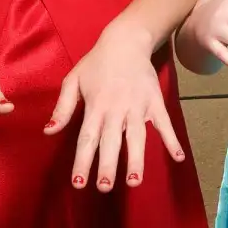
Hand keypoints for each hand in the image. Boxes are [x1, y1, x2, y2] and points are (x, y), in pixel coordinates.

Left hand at [43, 31, 183, 192]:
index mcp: (95, 106)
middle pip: (111, 142)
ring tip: (134, 181)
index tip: (79, 182)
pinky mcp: (155, 102)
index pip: (87, 139)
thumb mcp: (74, 80)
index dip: (82, 161)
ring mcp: (138, 107)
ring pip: (137, 137)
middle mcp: (116, 109)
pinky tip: (178, 158)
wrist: (127, 40)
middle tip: (104, 187)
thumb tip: (49, 131)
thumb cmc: (97, 62)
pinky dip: (172, 140)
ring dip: (135, 159)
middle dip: (107, 165)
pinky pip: (164, 123)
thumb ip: (63, 108)